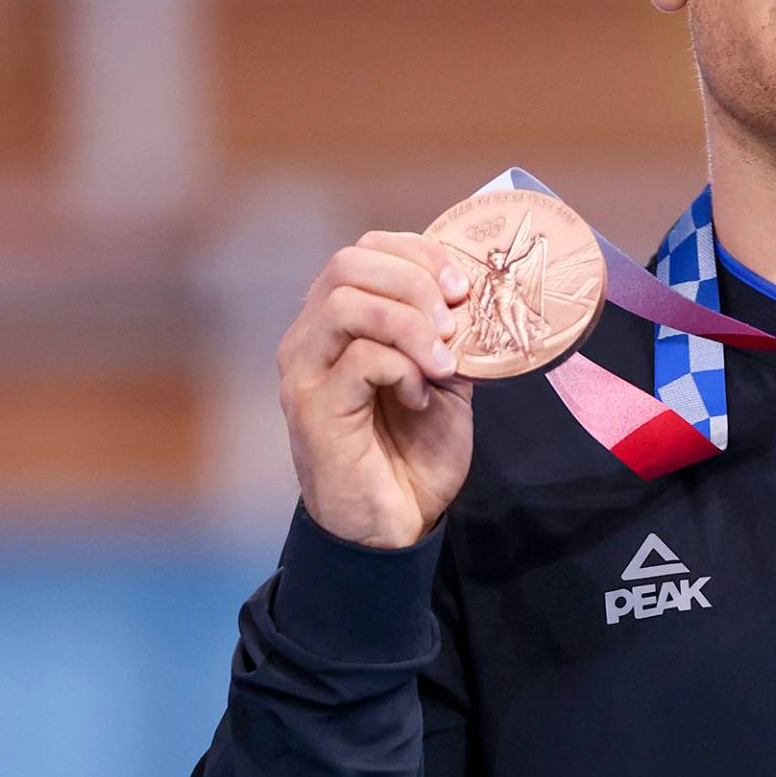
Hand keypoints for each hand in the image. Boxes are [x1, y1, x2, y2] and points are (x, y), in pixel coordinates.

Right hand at [277, 233, 476, 548]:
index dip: (418, 254)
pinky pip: (360, 358)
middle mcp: (310, 337)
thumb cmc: (413, 455)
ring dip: (410, 325)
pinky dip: (403, 369)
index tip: (463, 288)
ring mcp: (305, 370)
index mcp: (337, 322)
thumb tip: (470, 298)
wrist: (395, 526)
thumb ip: (447, 337)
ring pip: (348, 303)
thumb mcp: (444, 382)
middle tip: (454, 323)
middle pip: (348, 263)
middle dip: (415, 282)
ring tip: (442, 363)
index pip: (364, 250)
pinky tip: (421, 399)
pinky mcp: (314, 407)